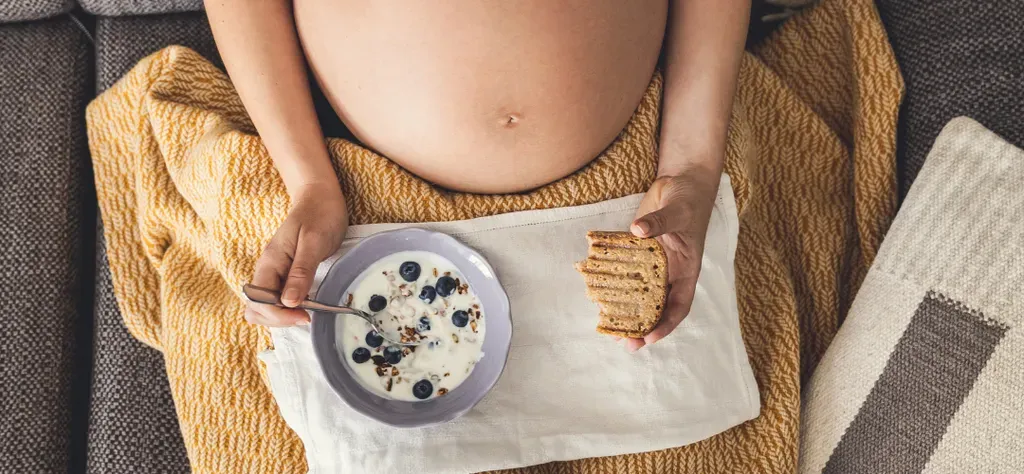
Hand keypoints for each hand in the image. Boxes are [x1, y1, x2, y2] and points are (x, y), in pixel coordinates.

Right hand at [244, 182, 347, 326]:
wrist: (319, 197)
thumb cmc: (319, 215)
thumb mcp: (313, 242)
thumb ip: (301, 272)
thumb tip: (289, 302)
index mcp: (270, 262)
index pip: (259, 301)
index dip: (279, 314)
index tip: (305, 315)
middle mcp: (267, 270)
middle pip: (256, 309)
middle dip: (277, 319)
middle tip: (306, 315)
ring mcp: (274, 273)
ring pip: (263, 307)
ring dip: (281, 316)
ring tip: (306, 311)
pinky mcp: (284, 274)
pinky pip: (276, 300)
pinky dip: (286, 308)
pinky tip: (306, 305)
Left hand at [623, 168, 719, 350]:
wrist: (681, 181)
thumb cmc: (688, 198)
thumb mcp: (678, 211)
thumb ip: (660, 222)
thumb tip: (639, 231)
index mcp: (686, 270)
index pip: (678, 305)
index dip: (665, 324)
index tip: (648, 337)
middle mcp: (670, 272)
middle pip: (656, 306)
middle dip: (641, 326)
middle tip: (624, 343)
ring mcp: (654, 263)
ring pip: (639, 293)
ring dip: (626, 310)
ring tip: (608, 327)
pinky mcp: (638, 252)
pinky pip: (626, 271)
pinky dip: (615, 283)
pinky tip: (598, 293)